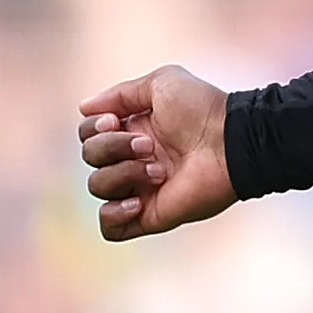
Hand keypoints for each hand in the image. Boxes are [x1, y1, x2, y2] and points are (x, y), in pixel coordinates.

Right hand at [78, 64, 236, 240]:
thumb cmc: (201, 108)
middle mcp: (132, 160)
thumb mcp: (160, 84)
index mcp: (132, 131)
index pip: (88, 134)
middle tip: (148, 145)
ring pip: (97, 186)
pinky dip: (114, 214)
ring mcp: (140, 189)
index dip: (93, 129)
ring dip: (123, 173)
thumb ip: (120, 94)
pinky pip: (109, 228)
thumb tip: (83, 108)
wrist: (229, 141)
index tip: (114, 121)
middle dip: (113, 147)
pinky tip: (137, 202)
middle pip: (89, 157)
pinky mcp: (150, 215)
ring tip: (159, 170)